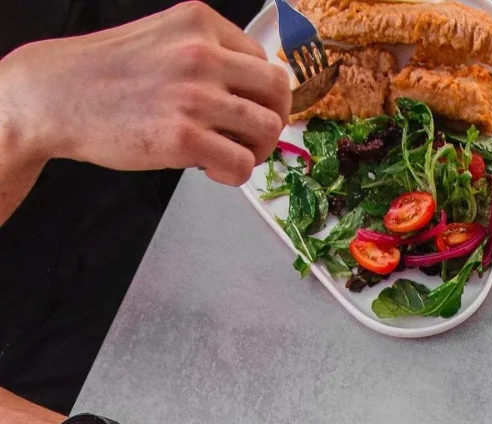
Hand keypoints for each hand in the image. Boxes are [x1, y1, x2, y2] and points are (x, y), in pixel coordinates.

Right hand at [0, 2, 288, 187]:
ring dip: (255, 151)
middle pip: (278, 94)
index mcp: (200, 24)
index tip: (246, 112)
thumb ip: (207, 56)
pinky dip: (233, 174)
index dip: (262, 96)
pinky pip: (241, 165)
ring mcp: (195, 95)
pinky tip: (209, 168)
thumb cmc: (106, 74)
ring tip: (226, 154)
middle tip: (249, 139)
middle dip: (270, 122)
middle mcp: (202, 54)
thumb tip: (251, 93)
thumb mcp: (163, 40)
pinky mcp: (184, 137)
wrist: (56, 94)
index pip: (265, 62)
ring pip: (266, 130)